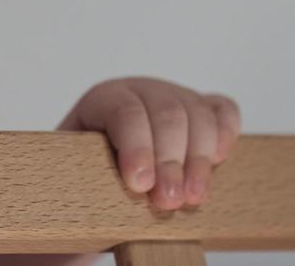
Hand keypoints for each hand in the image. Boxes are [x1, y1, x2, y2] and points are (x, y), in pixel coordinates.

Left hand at [56, 76, 240, 210]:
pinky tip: (218, 158)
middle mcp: (140, 91)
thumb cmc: (85, 176)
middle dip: (169, 160)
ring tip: (191, 196)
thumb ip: (78, 177)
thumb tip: (70, 202)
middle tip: (168, 201)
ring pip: (196, 114)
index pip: (124, 111)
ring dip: (197, 159)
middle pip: (166, 114)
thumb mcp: (72, 172)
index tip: (140, 184)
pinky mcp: (201, 111)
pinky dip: (225, 131)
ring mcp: (174, 97)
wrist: (98, 174)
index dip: (136, 146)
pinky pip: (221, 110)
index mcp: (103, 100)